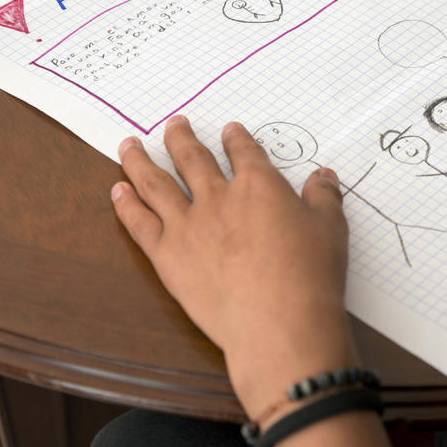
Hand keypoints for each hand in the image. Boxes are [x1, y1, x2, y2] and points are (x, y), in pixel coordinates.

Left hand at [110, 116, 357, 419]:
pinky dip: (126, 204)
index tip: (229, 130)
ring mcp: (187, 225)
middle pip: (191, 157)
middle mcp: (217, 197)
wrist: (277, 322)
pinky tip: (117, 191)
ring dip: (139, 160)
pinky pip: (139, 223)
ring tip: (128, 145)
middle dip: (180, 137)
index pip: (243, 151)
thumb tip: (324, 176)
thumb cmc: (309, 276)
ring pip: (155, 182)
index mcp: (258, 185)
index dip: (235, 138)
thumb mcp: (329, 229)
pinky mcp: (167, 256)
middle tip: (173, 124)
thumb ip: (324, 198)